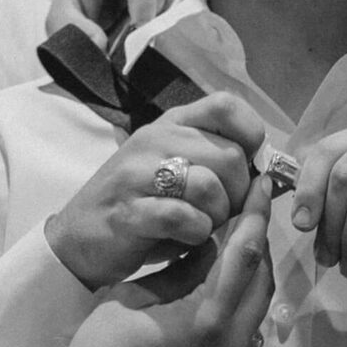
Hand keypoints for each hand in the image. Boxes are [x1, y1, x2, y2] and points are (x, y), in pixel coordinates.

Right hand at [0, 183, 275, 346]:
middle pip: (261, 281)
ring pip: (256, 309)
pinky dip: (238, 303)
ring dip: (249, 273)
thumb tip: (210, 246)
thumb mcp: (133, 297)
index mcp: (207, 321)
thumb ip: (179, 271)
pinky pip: (243, 333)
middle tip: (247, 209)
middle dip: (256, 241)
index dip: (253, 214)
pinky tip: (219, 286)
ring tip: (233, 241)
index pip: (244, 254)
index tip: (261, 183)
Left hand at [45, 0, 204, 42]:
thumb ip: (71, 29)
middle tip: (148, 32)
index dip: (143, 1)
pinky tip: (179, 12)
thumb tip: (97, 40)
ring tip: (159, 20)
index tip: (142, 29)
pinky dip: (196, 3)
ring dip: (178, 9)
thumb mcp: (65, 17)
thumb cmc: (88, 2)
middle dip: (158, 11)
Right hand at [45, 93, 265, 289]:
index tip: (249, 167)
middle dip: (238, 194)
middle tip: (222, 214)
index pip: (225, 106)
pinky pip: (181, 217)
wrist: (77, 240)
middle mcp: (153, 140)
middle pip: (229, 156)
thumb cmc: (140, 209)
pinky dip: (194, 234)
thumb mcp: (177, 173)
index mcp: (170, 125)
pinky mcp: (127, 211)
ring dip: (216, 216)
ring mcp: (136, 174)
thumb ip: (216, 164)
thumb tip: (268, 176)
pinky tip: (185, 240)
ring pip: (208, 185)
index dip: (251, 136)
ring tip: (202, 228)